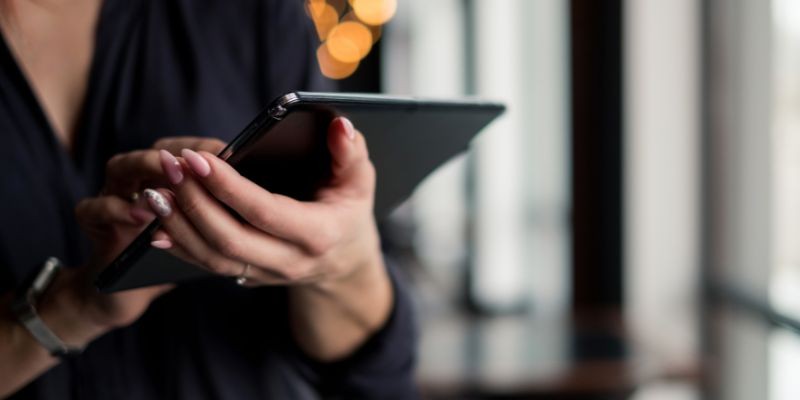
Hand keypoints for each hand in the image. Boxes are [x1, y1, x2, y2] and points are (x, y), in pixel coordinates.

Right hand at [34, 137, 226, 346]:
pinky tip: (141, 217)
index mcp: (169, 175)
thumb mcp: (208, 233)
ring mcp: (112, 195)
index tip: (228, 151)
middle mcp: (138, 178)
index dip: (203, 148)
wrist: (124, 293)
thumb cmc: (179, 256)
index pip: (185, 146)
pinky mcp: (92, 223)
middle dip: (180, 156)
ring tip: (171, 177)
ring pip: (120, 168)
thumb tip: (263, 196)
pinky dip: (115, 209)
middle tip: (198, 160)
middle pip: (154, 153)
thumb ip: (224, 214)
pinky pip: (93, 209)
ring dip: (146, 170)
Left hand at [136, 119, 391, 359]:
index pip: (264, 213)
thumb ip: (349, 152)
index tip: (197, 158)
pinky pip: (207, 265)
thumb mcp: (359, 180)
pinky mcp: (247, 275)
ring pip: (213, 257)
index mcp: (318, 234)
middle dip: (194, 202)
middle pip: (230, 239)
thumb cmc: (349, 209)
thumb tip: (339, 125)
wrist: (344, 259)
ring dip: (179, 224)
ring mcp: (266, 273)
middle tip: (170, 167)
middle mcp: (289, 261)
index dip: (228, 187)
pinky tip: (157, 221)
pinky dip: (179, 244)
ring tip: (155, 190)